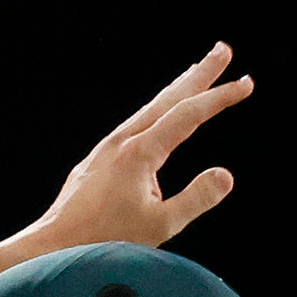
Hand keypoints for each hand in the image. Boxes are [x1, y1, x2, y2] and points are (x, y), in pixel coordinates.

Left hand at [38, 46, 250, 253]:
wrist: (50, 246)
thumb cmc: (102, 241)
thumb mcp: (159, 226)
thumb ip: (195, 199)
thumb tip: (225, 175)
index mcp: (139, 153)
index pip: (189, 115)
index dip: (220, 97)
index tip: (246, 83)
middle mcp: (121, 142)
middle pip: (167, 99)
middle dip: (199, 74)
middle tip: (223, 50)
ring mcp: (105, 150)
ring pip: (148, 110)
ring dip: (175, 90)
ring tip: (194, 74)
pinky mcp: (96, 162)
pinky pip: (134, 126)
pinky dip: (154, 112)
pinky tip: (157, 120)